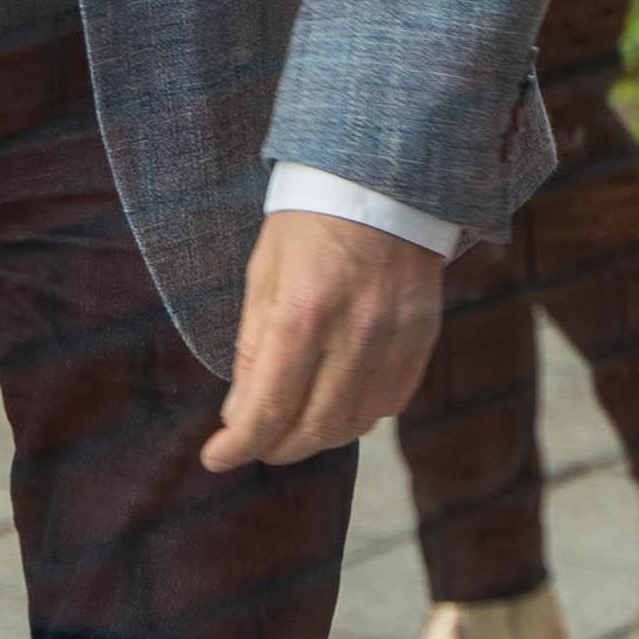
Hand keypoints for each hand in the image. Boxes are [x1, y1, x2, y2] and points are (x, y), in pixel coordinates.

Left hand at [200, 210, 444, 472]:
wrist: (383, 182)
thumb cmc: (309, 224)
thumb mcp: (263, 276)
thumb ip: (253, 350)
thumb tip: (240, 415)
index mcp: (304, 312)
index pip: (270, 407)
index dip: (239, 445)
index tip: (217, 457)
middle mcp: (356, 333)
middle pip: (314, 427)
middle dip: (276, 447)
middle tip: (255, 442)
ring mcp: (396, 340)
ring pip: (355, 424)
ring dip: (317, 436)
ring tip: (292, 424)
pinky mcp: (422, 340)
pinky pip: (389, 404)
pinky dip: (358, 415)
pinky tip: (337, 401)